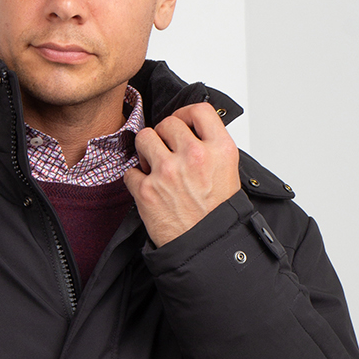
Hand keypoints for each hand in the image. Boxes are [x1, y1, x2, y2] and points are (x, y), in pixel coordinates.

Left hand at [124, 103, 240, 246]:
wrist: (206, 247)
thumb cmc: (216, 214)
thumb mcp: (228, 171)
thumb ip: (210, 146)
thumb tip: (190, 129)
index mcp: (219, 149)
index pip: (199, 110)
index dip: (185, 113)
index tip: (181, 121)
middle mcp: (194, 156)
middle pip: (167, 123)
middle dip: (163, 135)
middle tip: (167, 151)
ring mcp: (168, 172)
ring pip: (144, 138)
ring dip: (146, 150)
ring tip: (155, 166)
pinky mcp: (147, 190)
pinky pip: (131, 171)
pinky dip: (136, 180)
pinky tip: (149, 189)